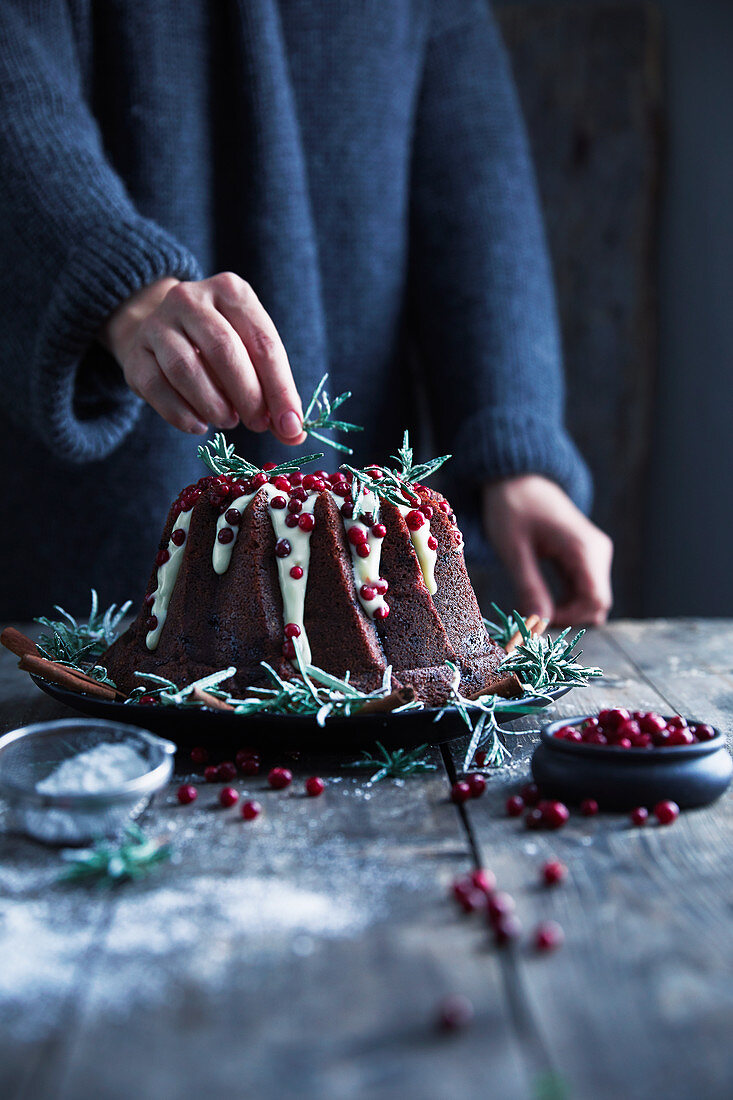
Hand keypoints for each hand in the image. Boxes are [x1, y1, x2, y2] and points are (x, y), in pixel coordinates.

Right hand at [98, 273, 306, 444]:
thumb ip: (273, 390)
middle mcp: (190, 298)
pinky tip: (199, 426)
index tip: (290, 426)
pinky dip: (181, 414)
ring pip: (186, 368)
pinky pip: (157, 387)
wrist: (161, 329)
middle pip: (224, 350)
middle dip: (247, 395)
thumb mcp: (251, 354)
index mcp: (231, 290)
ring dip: (213, 405)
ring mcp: (157, 323)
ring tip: (228, 421)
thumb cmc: (219, 345)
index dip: (280, 389)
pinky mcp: (135, 353)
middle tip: (258, 424)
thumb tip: (293, 433)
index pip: (263, 342)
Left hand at [482, 475, 612, 625]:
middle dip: (566, 617)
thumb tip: (540, 624)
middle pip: (596, 603)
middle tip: (531, 615)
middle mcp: (598, 552)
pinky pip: (582, 590)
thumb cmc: (512, 508)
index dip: (569, 618)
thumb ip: (529, 587)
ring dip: (565, 611)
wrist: (517, 479)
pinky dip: (564, 601)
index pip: (596, 600)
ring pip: (590, 599)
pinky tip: (539, 598)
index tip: (537, 617)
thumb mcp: (514, 550)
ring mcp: (594, 554)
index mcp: (585, 548)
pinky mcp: (585, 557)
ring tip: (531, 605)